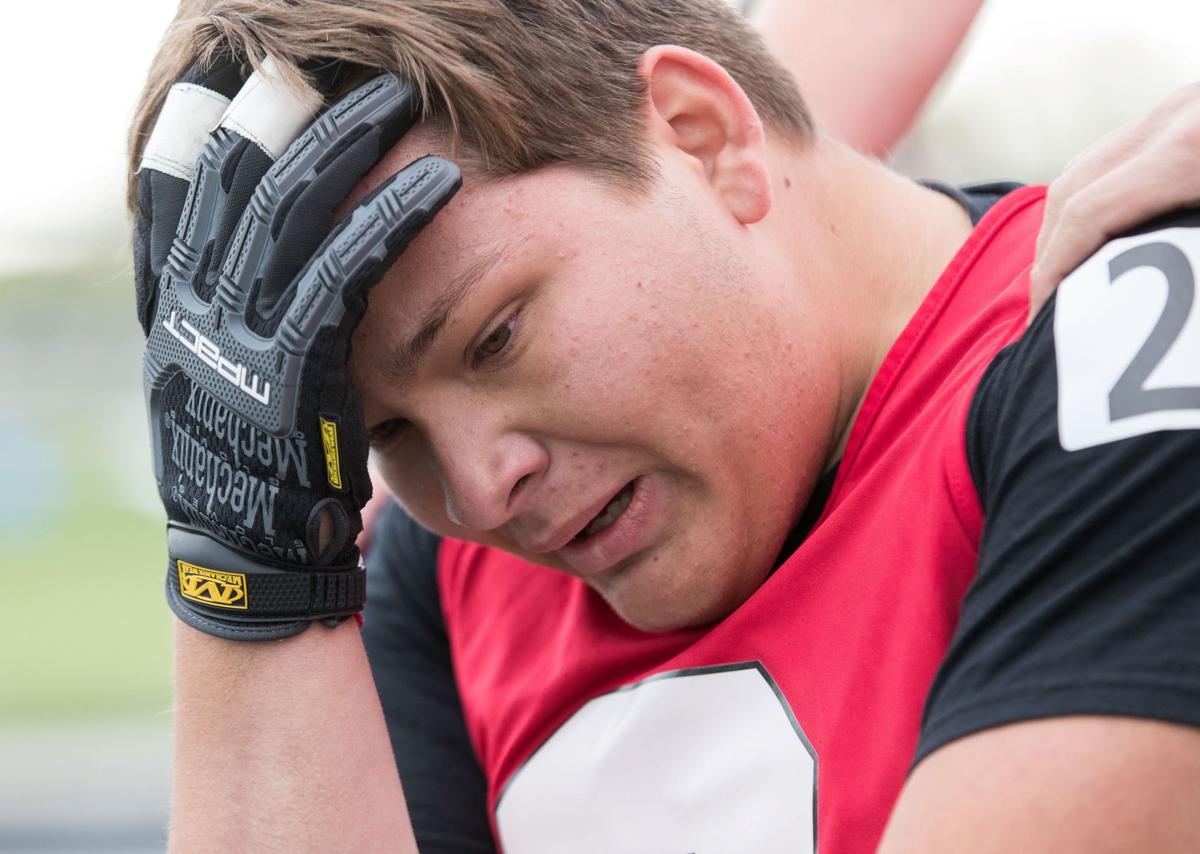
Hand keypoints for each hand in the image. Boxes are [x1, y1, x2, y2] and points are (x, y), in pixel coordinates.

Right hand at [133, 57, 459, 639]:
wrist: (255, 562)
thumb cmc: (264, 469)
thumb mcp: (234, 385)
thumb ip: (243, 321)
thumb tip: (286, 262)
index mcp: (173, 310)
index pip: (181, 193)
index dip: (208, 127)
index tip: (235, 76)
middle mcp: (191, 314)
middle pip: (236, 183)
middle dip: (287, 115)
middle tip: (336, 67)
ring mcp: (234, 340)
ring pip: (287, 215)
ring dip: (346, 146)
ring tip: (399, 99)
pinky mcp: (291, 373)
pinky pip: (344, 275)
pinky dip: (390, 220)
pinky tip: (437, 183)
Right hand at [1031, 82, 1199, 320]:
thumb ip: (1186, 248)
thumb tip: (1123, 301)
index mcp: (1189, 150)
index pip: (1084, 214)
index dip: (1054, 272)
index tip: (1044, 317)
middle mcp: (1174, 120)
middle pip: (1071, 188)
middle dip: (1048, 253)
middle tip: (1046, 307)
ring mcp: (1179, 109)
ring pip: (1085, 167)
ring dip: (1064, 225)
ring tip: (1066, 278)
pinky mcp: (1187, 111)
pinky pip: (1116, 155)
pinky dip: (1095, 199)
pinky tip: (1101, 236)